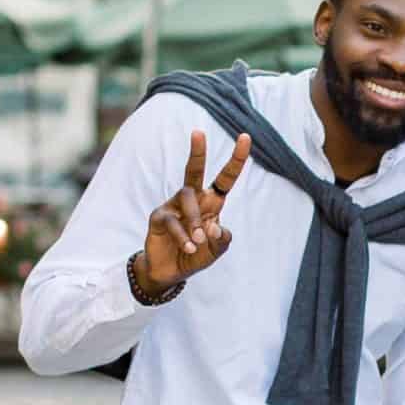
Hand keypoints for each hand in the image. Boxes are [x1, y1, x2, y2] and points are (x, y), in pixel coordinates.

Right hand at [138, 130, 251, 294]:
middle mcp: (193, 199)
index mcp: (212, 203)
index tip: (245, 137)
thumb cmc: (196, 256)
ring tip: (198, 242)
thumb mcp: (216, 250)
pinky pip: (173, 221)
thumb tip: (215, 226)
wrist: (170, 272)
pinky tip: (189, 249)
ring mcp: (173, 206)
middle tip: (198, 132)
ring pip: (187, 198)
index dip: (236, 160)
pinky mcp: (158, 217)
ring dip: (195, 221)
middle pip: (194, 171)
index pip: (225, 178)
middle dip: (197, 151)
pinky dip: (183, 237)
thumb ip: (221, 239)